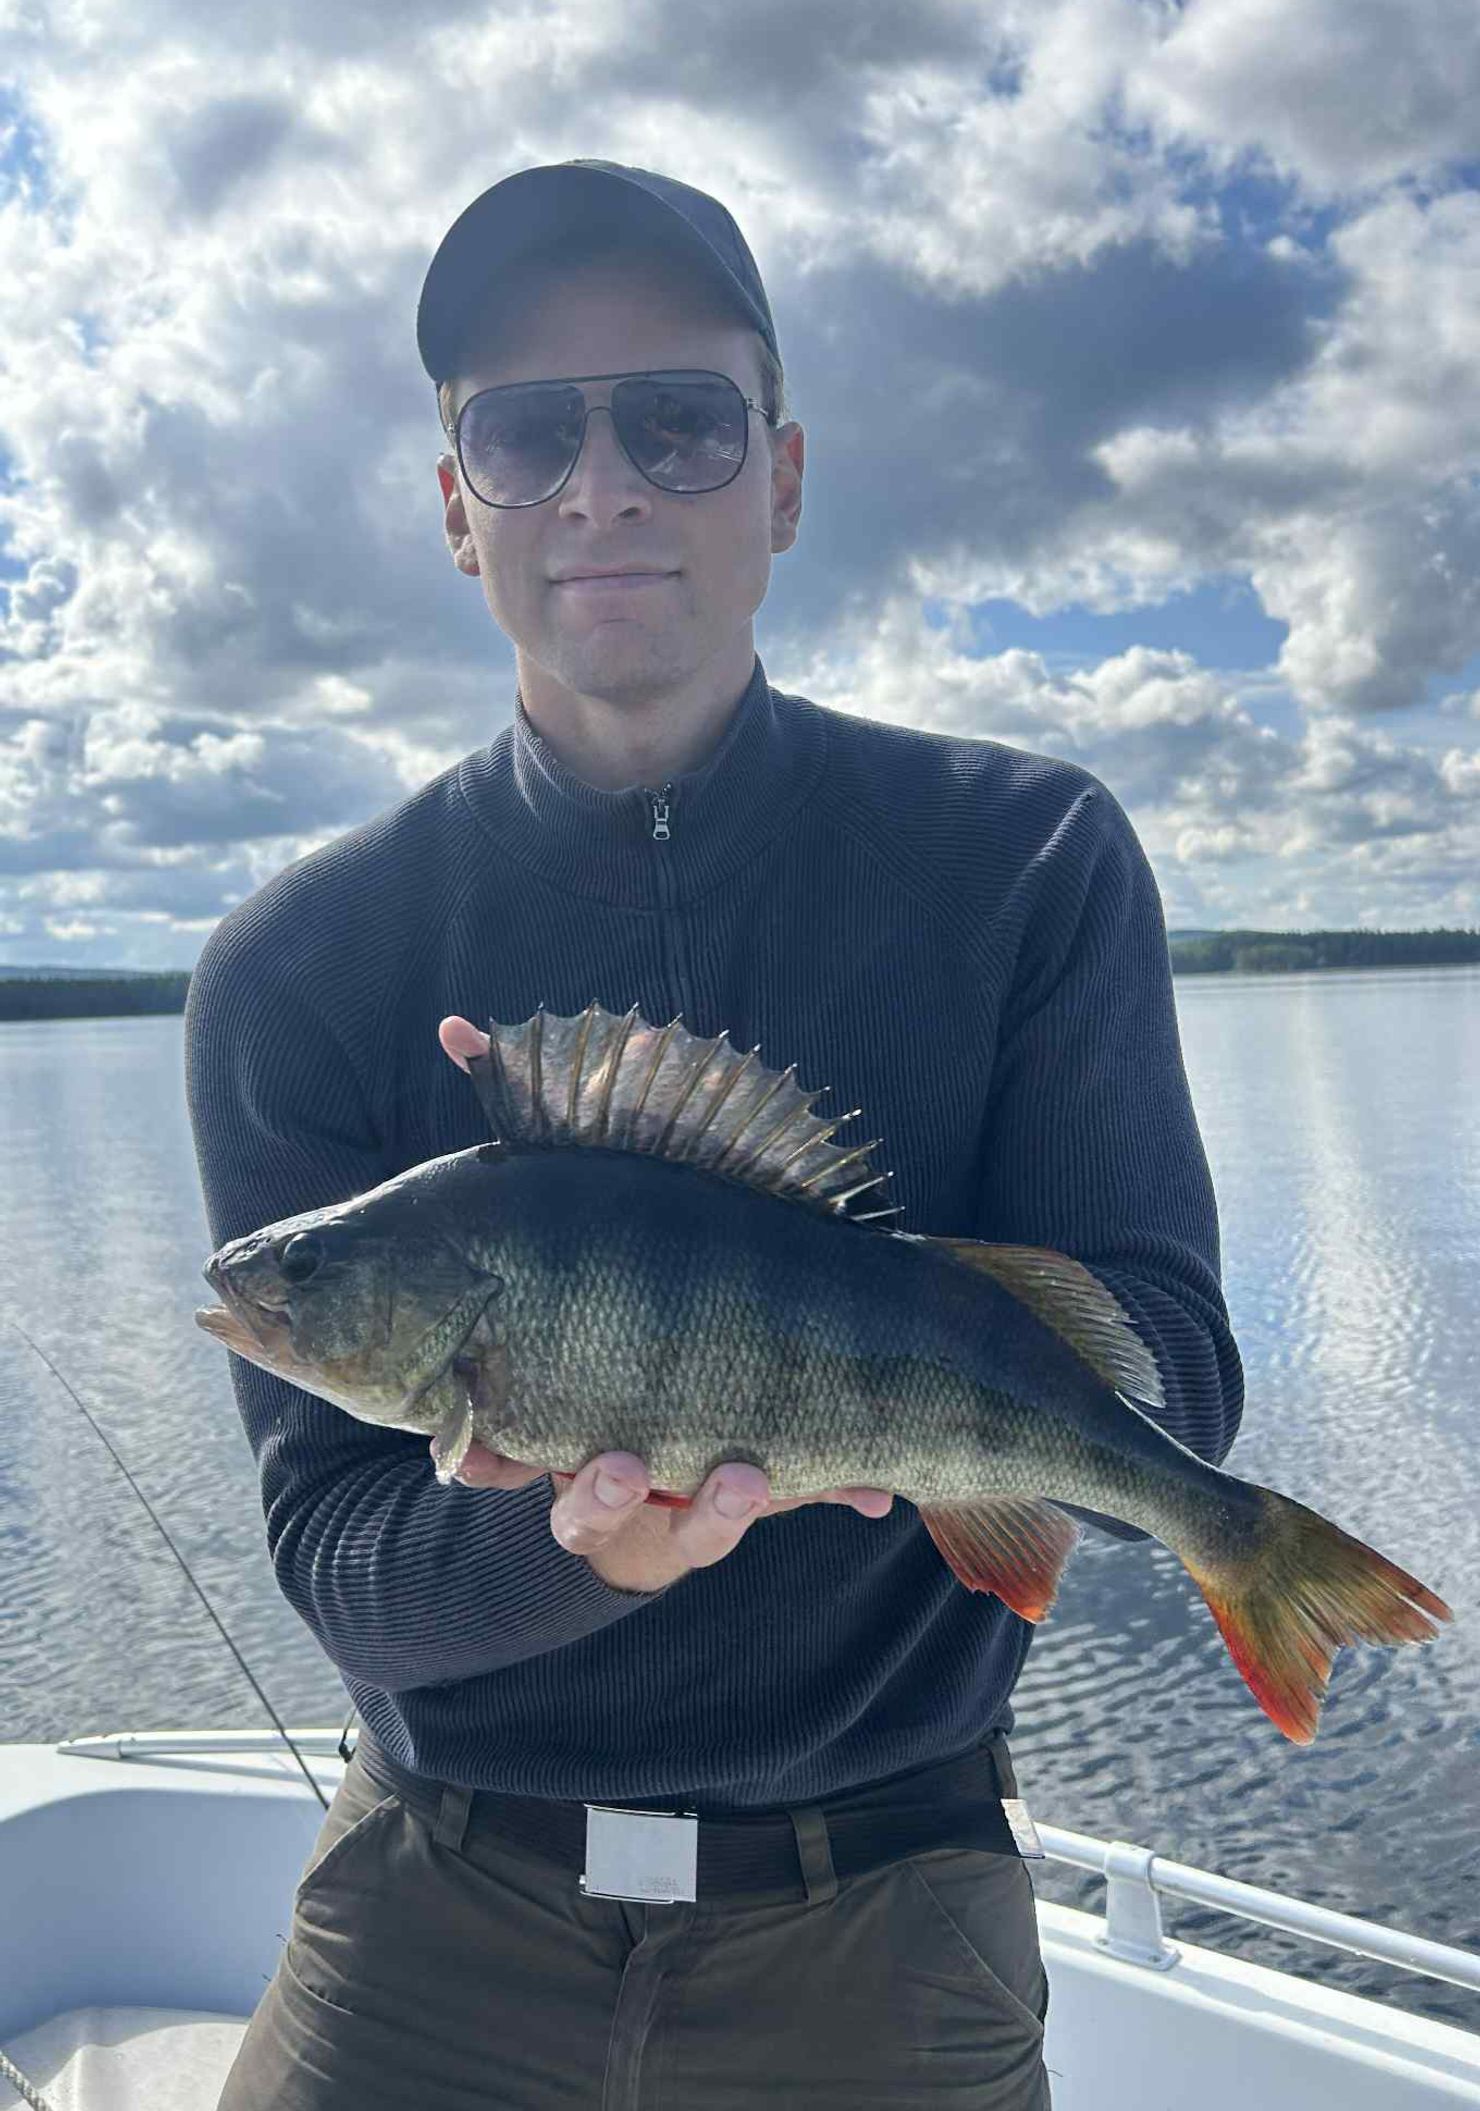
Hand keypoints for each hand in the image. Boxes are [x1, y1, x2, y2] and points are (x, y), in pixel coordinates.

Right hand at [436, 1013, 894, 1591]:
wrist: (758, 1326)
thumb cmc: (639, 1244)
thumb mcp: (588, 1186)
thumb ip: (520, 1110)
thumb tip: (453, 1028)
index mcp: (554, 1398)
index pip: (495, 1447)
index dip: (484, 1460)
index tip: (480, 1458)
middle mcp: (617, 1454)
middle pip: (588, 1510)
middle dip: (601, 1495)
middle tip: (618, 1463)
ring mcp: (704, 1478)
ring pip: (693, 1527)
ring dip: (716, 1509)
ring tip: (741, 1473)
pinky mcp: (789, 1474)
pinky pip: (816, 1496)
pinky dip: (840, 1488)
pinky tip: (871, 1489)